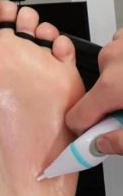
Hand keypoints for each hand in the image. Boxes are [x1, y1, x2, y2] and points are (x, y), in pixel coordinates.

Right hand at [66, 28, 122, 153]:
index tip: (90, 135)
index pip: (78, 116)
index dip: (84, 129)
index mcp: (114, 85)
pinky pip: (122, 49)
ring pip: (112, 68)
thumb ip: (122, 141)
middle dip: (114, 102)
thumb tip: (102, 145)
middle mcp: (114, 59)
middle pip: (99, 90)